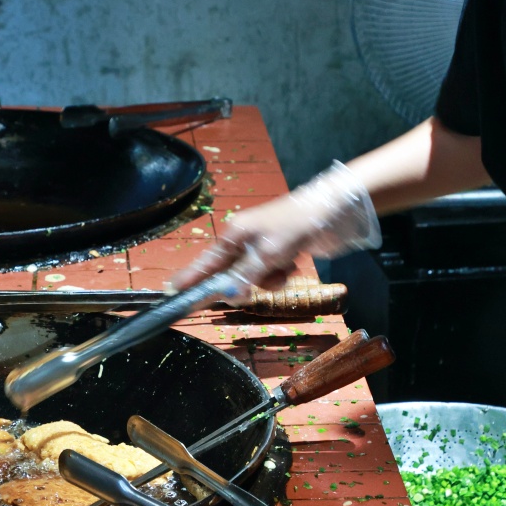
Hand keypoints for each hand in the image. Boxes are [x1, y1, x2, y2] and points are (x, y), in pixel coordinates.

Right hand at [169, 194, 307, 291]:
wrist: (332, 211)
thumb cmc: (295, 225)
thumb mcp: (268, 253)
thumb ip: (247, 275)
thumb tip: (229, 295)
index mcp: (234, 233)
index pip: (206, 261)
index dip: (191, 277)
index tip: (172, 291)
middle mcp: (243, 240)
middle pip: (230, 273)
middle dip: (244, 282)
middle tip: (254, 287)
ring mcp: (261, 248)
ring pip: (253, 278)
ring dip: (268, 280)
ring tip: (284, 267)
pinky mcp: (278, 254)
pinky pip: (270, 275)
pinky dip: (280, 275)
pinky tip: (293, 264)